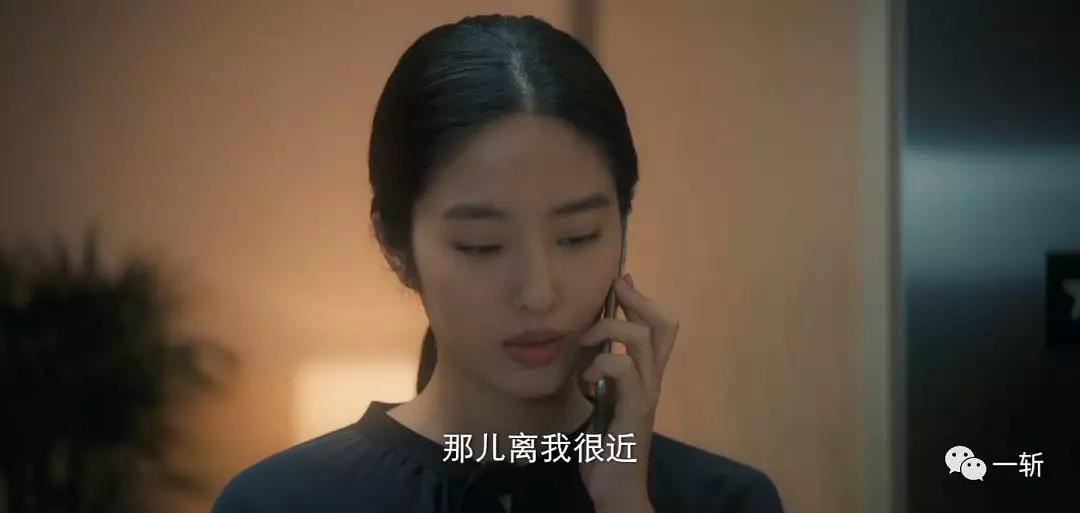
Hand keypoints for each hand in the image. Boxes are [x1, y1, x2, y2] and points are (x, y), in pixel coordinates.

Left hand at [576, 273, 678, 512]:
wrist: (615, 487)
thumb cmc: (606, 446)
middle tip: (613, 293)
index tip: (621, 282)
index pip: (660, 327)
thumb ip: (600, 373)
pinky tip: (585, 380)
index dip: (643, 299)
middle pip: (663, 325)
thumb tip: (589, 343)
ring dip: (609, 331)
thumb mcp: (601, 399)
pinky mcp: (635, 411)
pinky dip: (600, 364)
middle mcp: (653, 381)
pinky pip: (623, 370)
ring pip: (641, 340)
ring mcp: (647, 395)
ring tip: (588, 342)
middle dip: (636, 300)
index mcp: (646, 376)